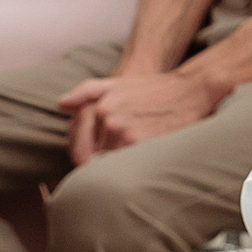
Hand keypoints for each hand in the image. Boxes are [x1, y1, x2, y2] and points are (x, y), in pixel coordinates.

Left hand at [58, 67, 217, 165]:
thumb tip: (61, 104)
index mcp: (98, 107)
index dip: (82, 160)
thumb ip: (85, 92)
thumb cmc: (153, 89)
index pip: (78, 147)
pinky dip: (132, 167)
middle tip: (116, 164)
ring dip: (118, 167)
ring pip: (109, 163)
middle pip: (93, 159)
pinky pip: (127, 165)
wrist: (190, 90)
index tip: (91, 165)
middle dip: (101, 164)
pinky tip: (143, 162)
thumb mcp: (116, 83)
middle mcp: (107, 119)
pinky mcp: (141, 142)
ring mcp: (124, 131)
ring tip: (131, 162)